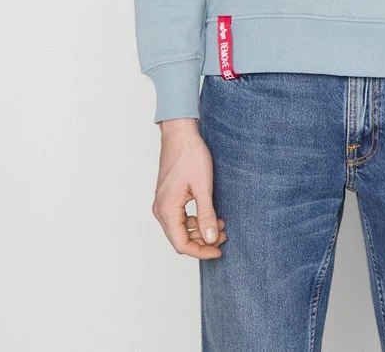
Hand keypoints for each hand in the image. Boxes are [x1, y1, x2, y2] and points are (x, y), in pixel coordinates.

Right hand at [152, 118, 227, 258]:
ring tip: (220, 224)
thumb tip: (211, 239)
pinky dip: (194, 221)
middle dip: (203, 241)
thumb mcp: (203, 186)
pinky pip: (179, 218)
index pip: (181, 244)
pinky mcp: (167, 197)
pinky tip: (209, 215)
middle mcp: (160, 209)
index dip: (201, 251)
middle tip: (224, 235)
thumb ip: (207, 215)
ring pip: (180, 229)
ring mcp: (162, 203)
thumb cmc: (190, 155)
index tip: (219, 250)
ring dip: (199, 231)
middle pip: (180, 239)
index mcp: (167, 209)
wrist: (180, 133)